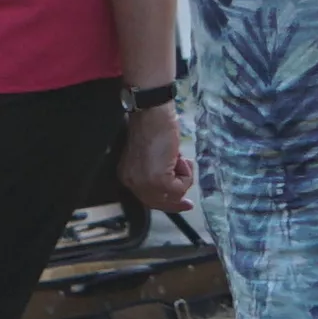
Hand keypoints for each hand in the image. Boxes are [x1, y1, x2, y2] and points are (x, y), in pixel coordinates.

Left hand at [115, 100, 194, 214]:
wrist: (153, 114)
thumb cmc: (155, 127)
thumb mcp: (154, 156)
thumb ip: (158, 172)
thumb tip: (174, 188)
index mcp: (128, 176)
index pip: (147, 199)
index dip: (165, 203)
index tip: (181, 203)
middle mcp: (132, 183)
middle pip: (158, 203)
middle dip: (176, 201)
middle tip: (189, 204)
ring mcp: (145, 183)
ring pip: (172, 195)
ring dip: (183, 178)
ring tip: (181, 159)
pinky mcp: (158, 180)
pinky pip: (180, 188)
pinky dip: (186, 174)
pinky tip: (182, 158)